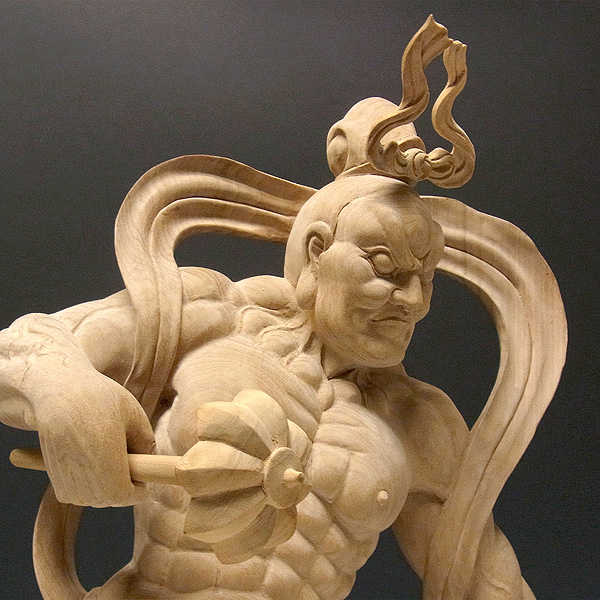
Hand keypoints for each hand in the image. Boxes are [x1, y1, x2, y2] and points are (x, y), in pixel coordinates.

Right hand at [33, 366, 154, 506]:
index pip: (132, 496)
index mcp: (110, 476)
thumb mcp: (134, 416)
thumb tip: (150, 461)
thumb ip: (146, 443)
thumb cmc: (99, 400)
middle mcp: (87, 489)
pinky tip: (90, 451)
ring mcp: (70, 487)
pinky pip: (83, 490)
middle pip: (115, 497)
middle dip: (125, 478)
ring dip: (107, 478)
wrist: (58, 395)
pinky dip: (91, 477)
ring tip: (104, 444)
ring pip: (99, 495)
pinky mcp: (57, 483)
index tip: (141, 463)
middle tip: (123, 447)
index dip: (141, 482)